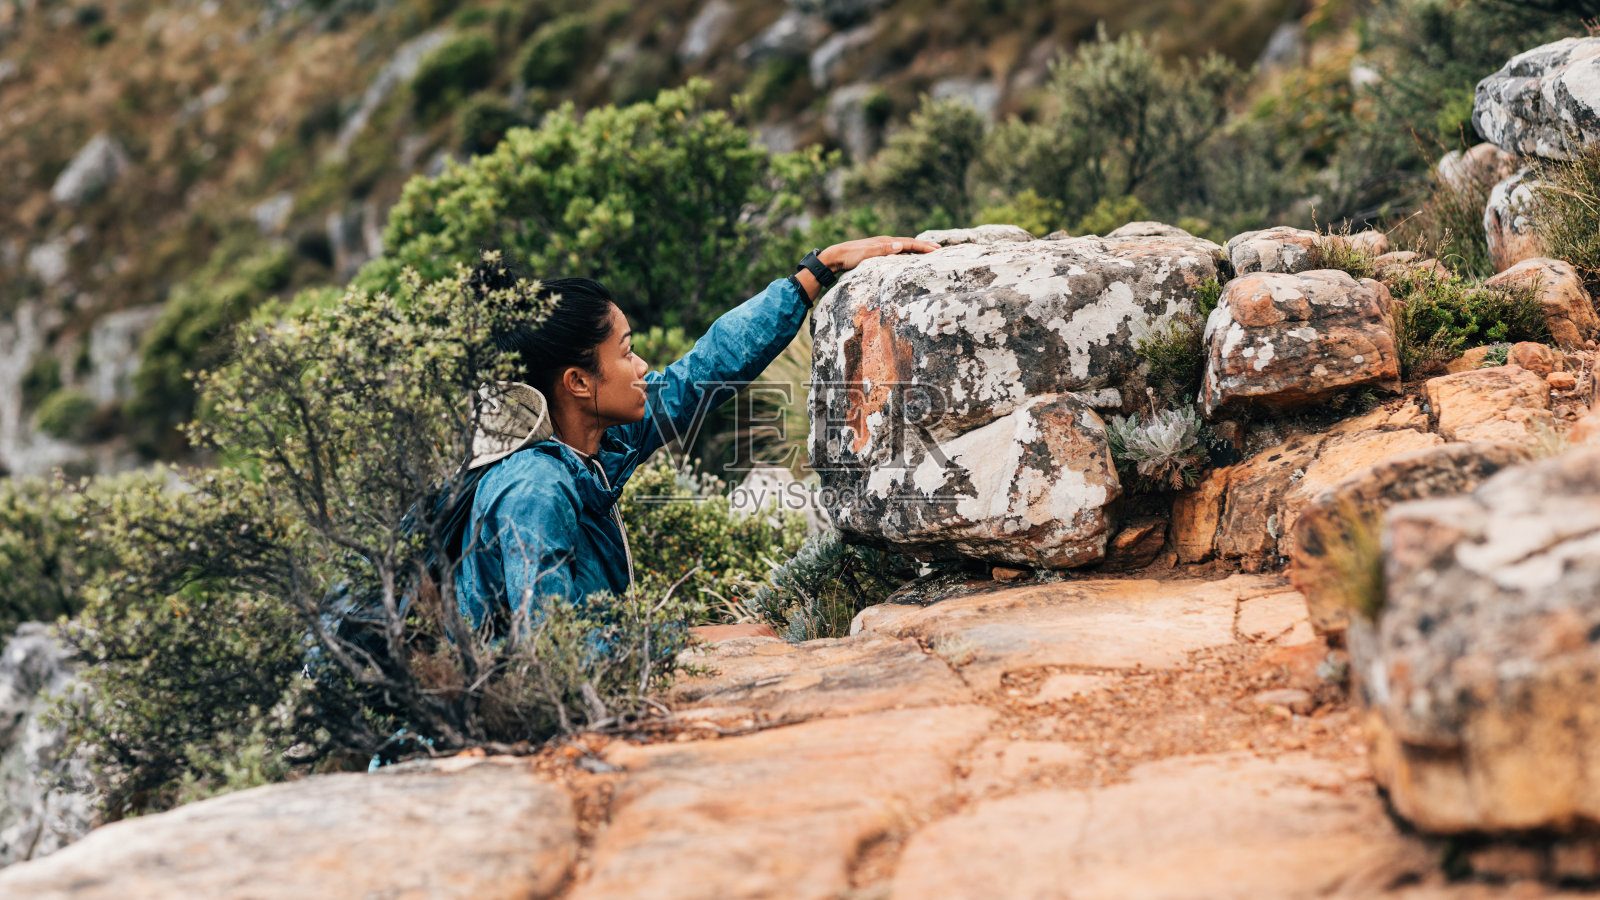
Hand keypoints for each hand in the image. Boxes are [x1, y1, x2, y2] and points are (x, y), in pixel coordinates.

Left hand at [817, 235, 940, 272]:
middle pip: (909, 243)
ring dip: (917, 249)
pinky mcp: (877, 253)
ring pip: (904, 247)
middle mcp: (885, 242)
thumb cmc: (850, 256)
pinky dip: (907, 253)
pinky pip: (897, 252)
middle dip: (924, 246)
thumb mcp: (866, 254)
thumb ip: (883, 250)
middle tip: (939, 249)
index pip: (909, 243)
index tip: (937, 250)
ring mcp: (881, 247)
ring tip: (928, 252)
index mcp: (885, 242)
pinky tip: (908, 258)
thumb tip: (901, 245)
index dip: (923, 247)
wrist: (836, 257)